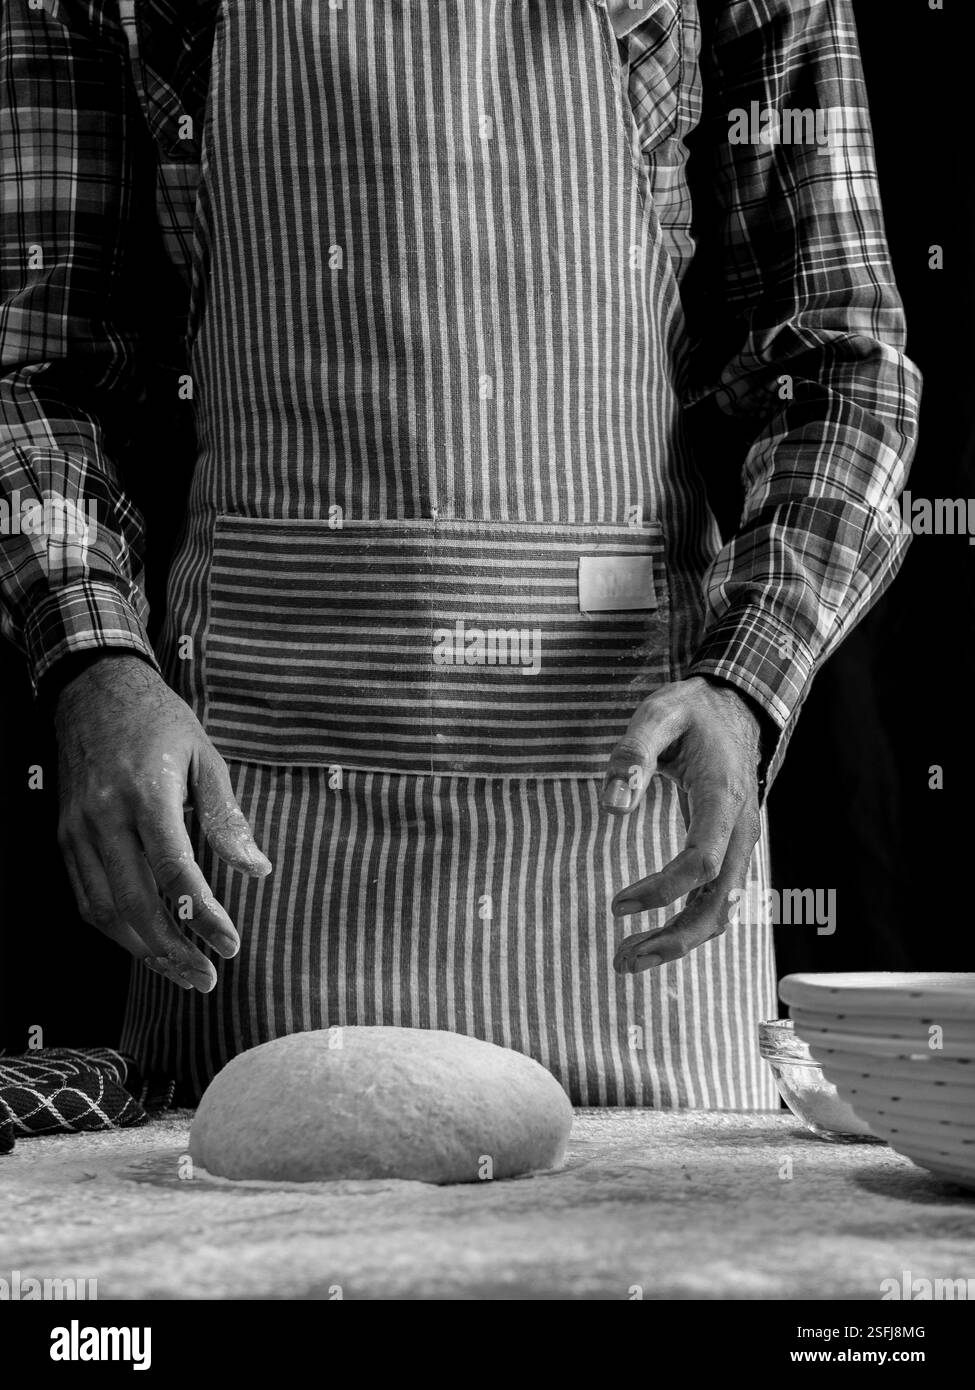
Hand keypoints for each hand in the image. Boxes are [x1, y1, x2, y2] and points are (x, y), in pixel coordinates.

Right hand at [55, 655, 271, 991]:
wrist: (94, 691)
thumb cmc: (159, 722)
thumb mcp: (206, 757)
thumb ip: (226, 818)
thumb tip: (257, 869)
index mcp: (146, 794)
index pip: (175, 873)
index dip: (203, 916)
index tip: (230, 944)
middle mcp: (105, 817)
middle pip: (135, 903)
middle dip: (172, 950)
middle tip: (206, 977)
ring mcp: (78, 830)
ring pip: (104, 909)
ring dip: (142, 950)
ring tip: (180, 970)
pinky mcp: (65, 837)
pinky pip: (86, 897)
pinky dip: (115, 928)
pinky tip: (145, 942)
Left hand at [603, 676, 763, 973]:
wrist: (736, 708)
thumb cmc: (691, 711)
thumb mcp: (658, 714)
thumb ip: (632, 754)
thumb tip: (612, 808)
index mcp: (723, 799)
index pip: (702, 863)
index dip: (661, 891)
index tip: (617, 904)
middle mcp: (740, 829)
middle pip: (719, 904)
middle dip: (673, 940)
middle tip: (621, 961)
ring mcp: (740, 843)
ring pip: (721, 911)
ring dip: (679, 941)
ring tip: (628, 959)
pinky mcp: (731, 850)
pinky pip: (718, 900)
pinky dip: (688, 924)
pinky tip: (654, 935)